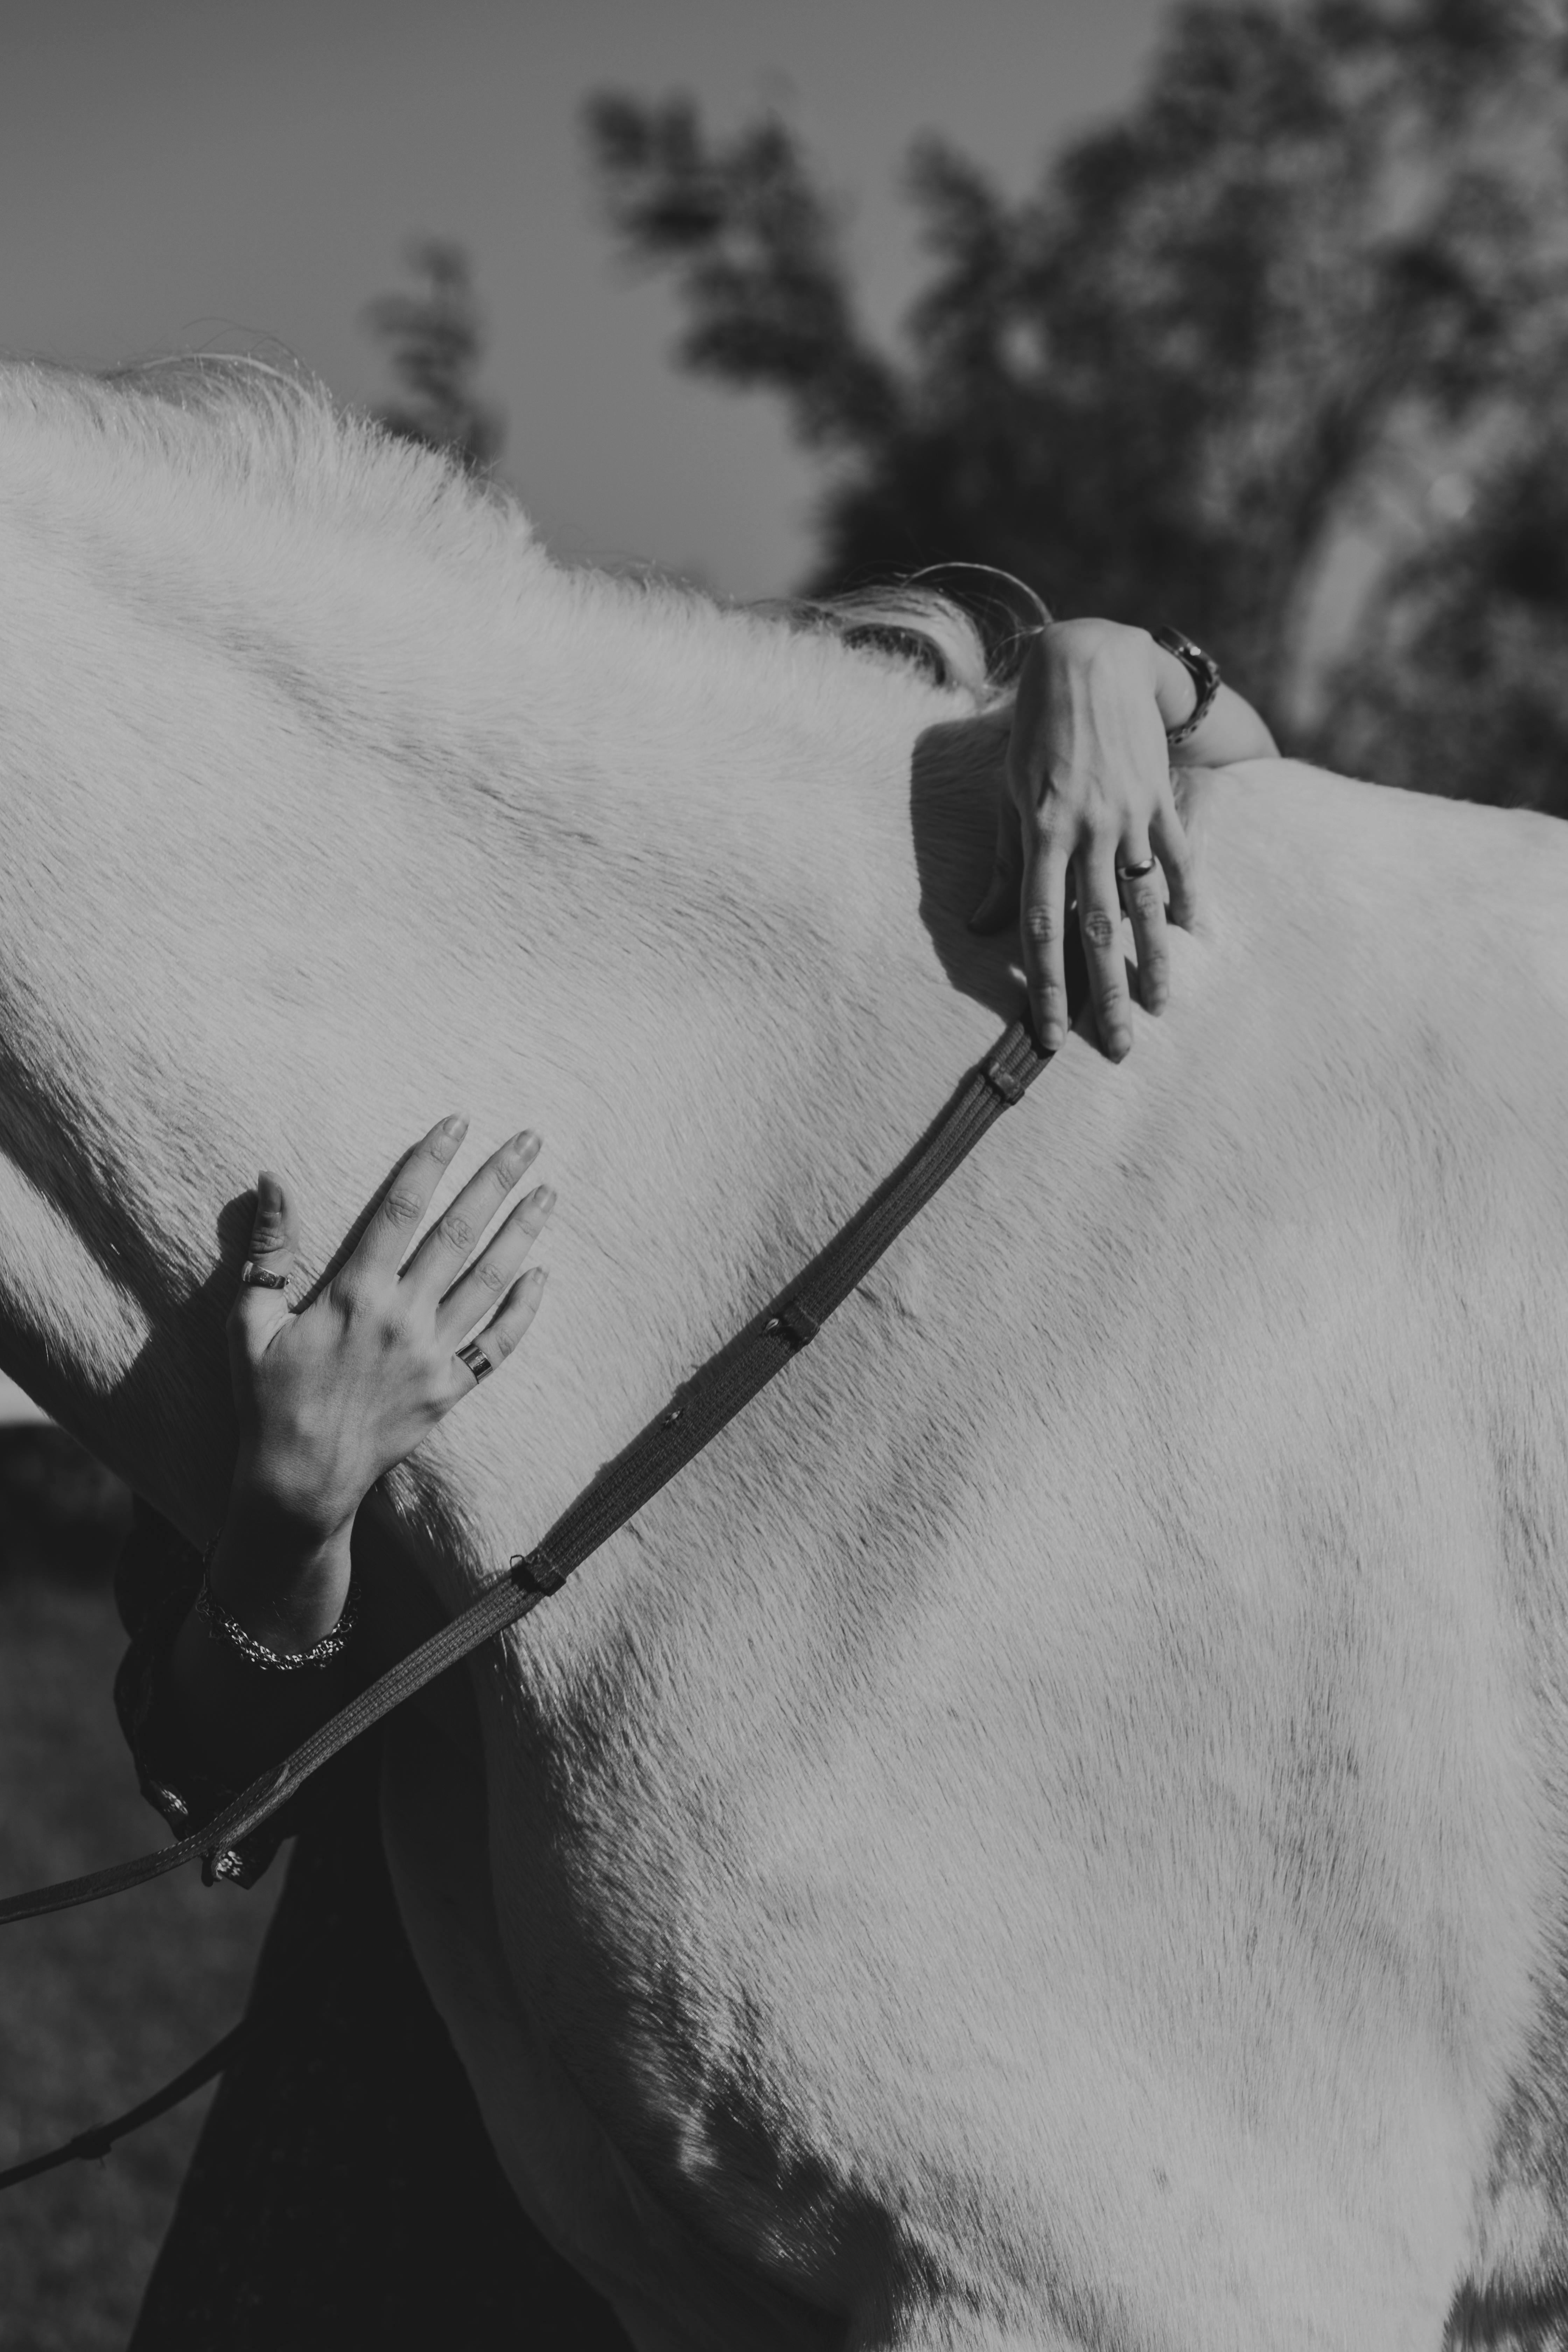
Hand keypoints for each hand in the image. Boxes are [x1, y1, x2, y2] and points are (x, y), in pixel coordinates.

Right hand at [211, 1116, 552, 1648]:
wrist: (297, 1481)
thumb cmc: (265, 1398)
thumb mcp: (248, 1320)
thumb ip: (267, 1249)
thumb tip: (270, 1178)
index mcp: (355, 1295)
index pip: (401, 1211)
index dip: (430, 1161)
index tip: (458, 1122)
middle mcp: (402, 1320)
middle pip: (459, 1235)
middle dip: (496, 1182)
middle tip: (530, 1139)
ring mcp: (431, 1356)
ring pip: (489, 1283)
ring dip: (522, 1234)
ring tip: (549, 1193)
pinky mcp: (448, 1391)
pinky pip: (496, 1346)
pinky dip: (523, 1312)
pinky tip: (542, 1277)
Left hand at [970, 619, 1196, 1059]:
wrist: (1090, 662)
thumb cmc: (1036, 733)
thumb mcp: (1007, 795)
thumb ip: (1005, 865)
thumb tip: (980, 927)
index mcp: (1043, 832)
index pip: (1041, 925)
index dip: (1046, 985)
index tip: (1051, 1033)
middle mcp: (1089, 831)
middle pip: (1096, 929)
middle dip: (1105, 993)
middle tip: (1118, 1047)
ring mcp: (1131, 816)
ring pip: (1143, 902)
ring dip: (1153, 960)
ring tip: (1159, 1007)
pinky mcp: (1162, 798)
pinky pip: (1179, 857)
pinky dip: (1186, 896)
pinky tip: (1193, 935)